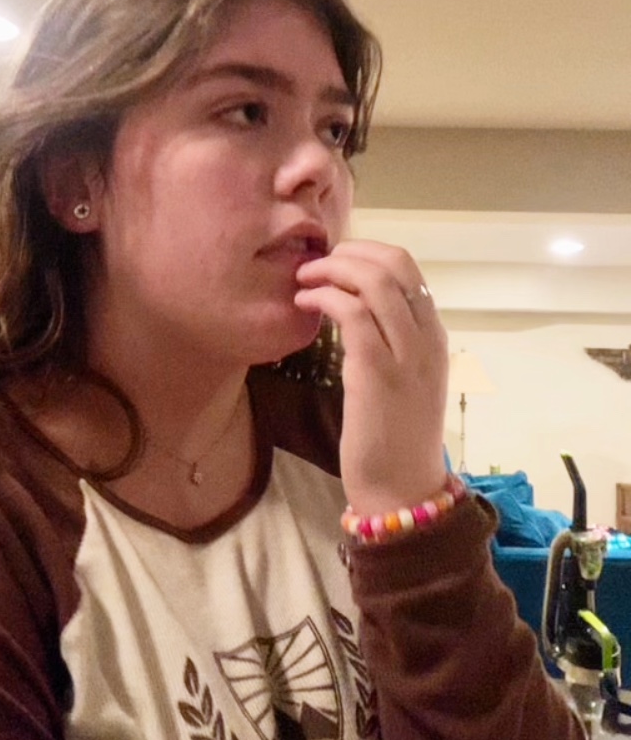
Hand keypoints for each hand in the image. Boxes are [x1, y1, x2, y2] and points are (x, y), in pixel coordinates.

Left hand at [294, 240, 448, 513]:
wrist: (403, 488)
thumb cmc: (396, 436)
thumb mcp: (405, 378)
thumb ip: (391, 339)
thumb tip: (354, 303)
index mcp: (434, 334)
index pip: (407, 266)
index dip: (366, 252)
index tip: (334, 262)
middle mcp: (426, 337)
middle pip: (393, 262)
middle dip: (347, 252)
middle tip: (314, 266)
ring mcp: (405, 353)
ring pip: (374, 281)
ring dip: (331, 269)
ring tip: (304, 281)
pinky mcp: (376, 372)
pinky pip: (352, 313)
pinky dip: (324, 298)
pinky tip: (304, 305)